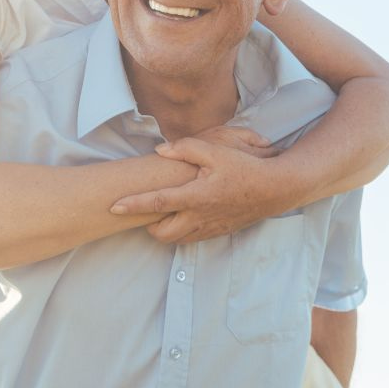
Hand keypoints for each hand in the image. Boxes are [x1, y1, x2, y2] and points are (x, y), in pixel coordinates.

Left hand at [110, 128, 281, 244]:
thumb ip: (185, 148)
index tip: (113, 206)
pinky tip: (182, 216)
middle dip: (147, 226)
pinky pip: (192, 238)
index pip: (157, 202)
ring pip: (177, 239)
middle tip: (142, 210)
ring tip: (160, 213)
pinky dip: (181, 231)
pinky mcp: (219, 231)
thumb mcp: (216, 151)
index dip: (133, 204)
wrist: (275, 189)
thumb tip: (160, 150)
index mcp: (196, 195)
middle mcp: (200, 216)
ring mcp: (210, 227)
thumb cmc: (245, 167)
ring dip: (163, 230)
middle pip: (162, 233)